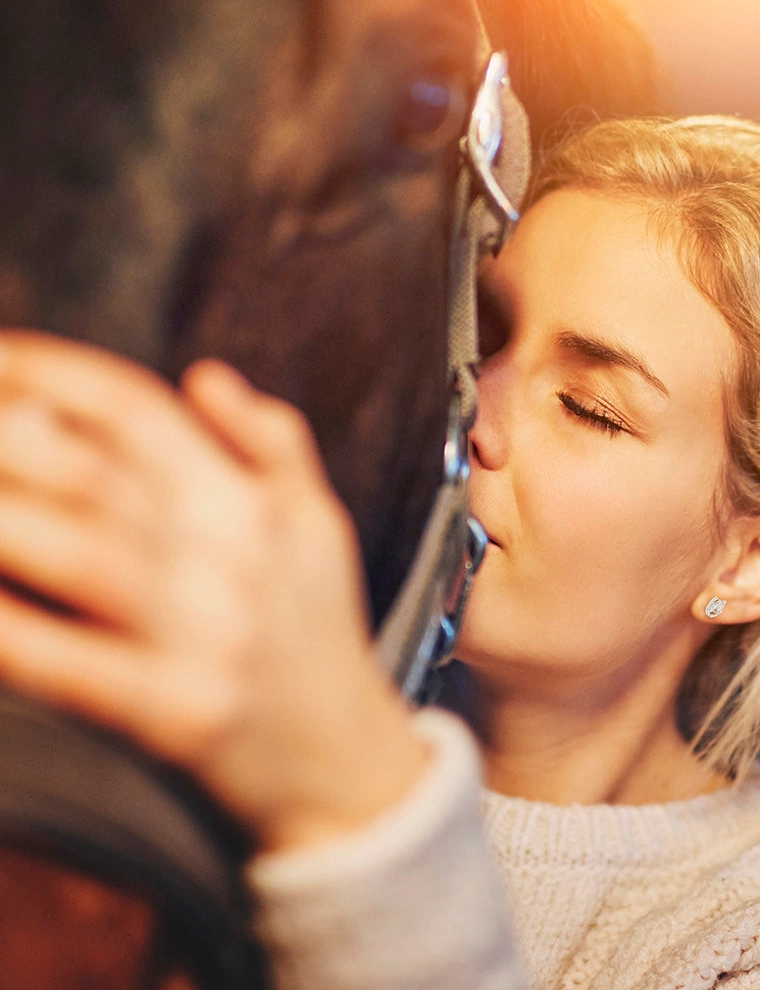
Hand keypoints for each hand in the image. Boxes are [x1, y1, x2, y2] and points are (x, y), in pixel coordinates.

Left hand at [0, 331, 428, 853]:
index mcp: (256, 503)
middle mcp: (232, 557)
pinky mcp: (178, 713)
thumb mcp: (321, 523)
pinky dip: (8, 631)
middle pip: (92, 471)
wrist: (350, 759)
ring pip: (78, 551)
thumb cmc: (323, 634)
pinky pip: (71, 663)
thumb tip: (205, 375)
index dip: (47, 374)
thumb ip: (275, 442)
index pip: (137, 410)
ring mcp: (205, 635)